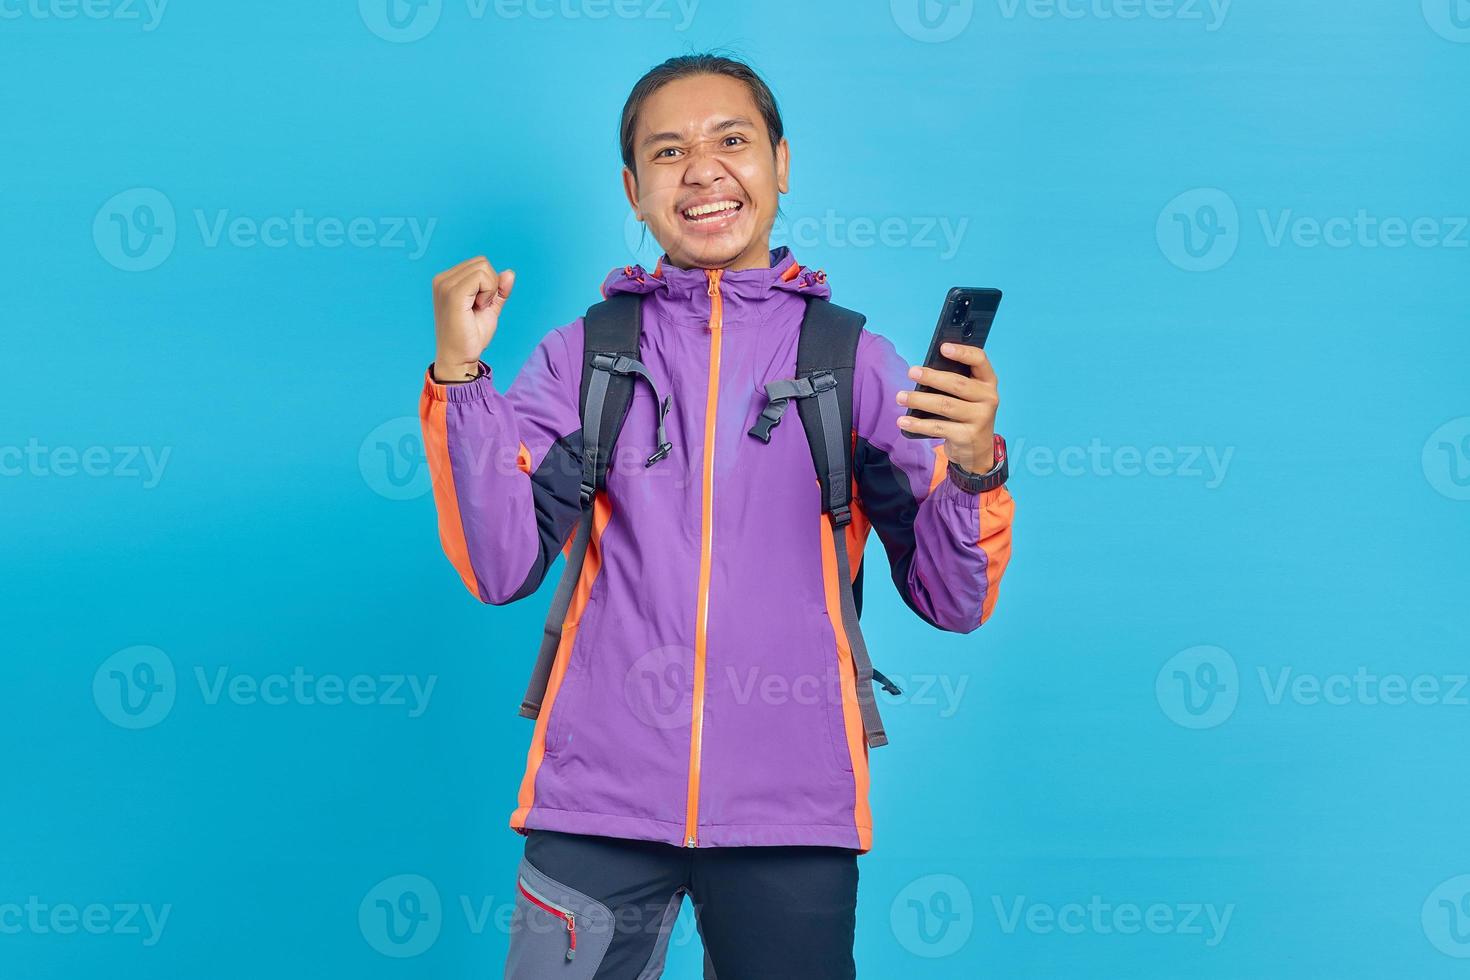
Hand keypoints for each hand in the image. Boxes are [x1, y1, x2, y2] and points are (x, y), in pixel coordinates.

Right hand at [431, 256, 514, 381]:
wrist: (460, 358)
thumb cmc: (471, 336)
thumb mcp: (489, 307)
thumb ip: (498, 290)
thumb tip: (509, 272)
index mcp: (447, 280)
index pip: (479, 264)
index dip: (490, 283)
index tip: (481, 304)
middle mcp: (442, 279)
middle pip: (482, 262)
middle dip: (490, 284)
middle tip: (480, 307)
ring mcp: (445, 285)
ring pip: (483, 268)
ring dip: (489, 290)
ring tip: (477, 309)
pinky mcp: (453, 293)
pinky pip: (481, 277)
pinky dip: (488, 292)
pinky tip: (479, 308)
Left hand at [895, 343, 999, 471]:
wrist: (977, 450)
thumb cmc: (966, 414)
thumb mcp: (968, 396)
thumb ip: (954, 382)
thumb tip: (923, 372)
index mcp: (988, 381)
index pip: (980, 360)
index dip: (962, 352)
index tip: (943, 347)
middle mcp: (988, 398)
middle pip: (957, 384)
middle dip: (932, 377)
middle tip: (912, 372)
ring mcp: (980, 418)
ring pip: (945, 405)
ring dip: (919, 400)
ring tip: (900, 397)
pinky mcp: (967, 436)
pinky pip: (938, 427)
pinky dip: (918, 424)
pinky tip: (903, 421)